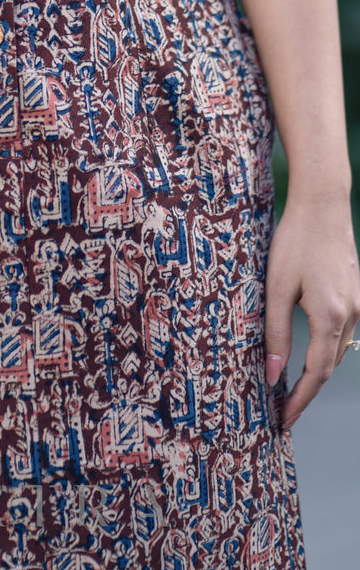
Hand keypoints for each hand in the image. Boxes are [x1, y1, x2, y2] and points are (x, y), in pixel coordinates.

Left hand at [264, 190, 359, 430]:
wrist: (322, 204)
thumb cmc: (294, 241)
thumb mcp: (276, 287)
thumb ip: (275, 332)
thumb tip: (273, 374)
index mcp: (331, 316)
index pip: (316, 373)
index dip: (300, 400)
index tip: (284, 420)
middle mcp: (351, 314)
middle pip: (329, 366)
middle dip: (306, 391)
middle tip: (282, 410)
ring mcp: (358, 303)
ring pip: (338, 349)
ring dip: (316, 370)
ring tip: (290, 386)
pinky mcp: (355, 292)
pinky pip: (342, 331)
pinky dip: (325, 348)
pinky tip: (308, 350)